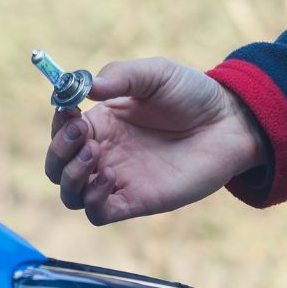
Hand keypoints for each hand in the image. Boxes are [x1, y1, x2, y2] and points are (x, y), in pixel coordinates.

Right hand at [45, 57, 265, 224]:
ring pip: (71, 194)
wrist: (229, 123)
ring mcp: (118, 179)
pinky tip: (108, 178)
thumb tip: (85, 86)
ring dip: (70, 177)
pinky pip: (98, 213)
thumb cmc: (193, 95)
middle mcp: (105, 153)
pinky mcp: (135, 201)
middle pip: (57, 167)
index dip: (57, 123)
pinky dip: (92, 200)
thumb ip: (120, 76)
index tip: (71, 110)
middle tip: (81, 135)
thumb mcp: (155, 73)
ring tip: (94, 155)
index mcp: (102, 122)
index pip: (61, 130)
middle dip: (58, 152)